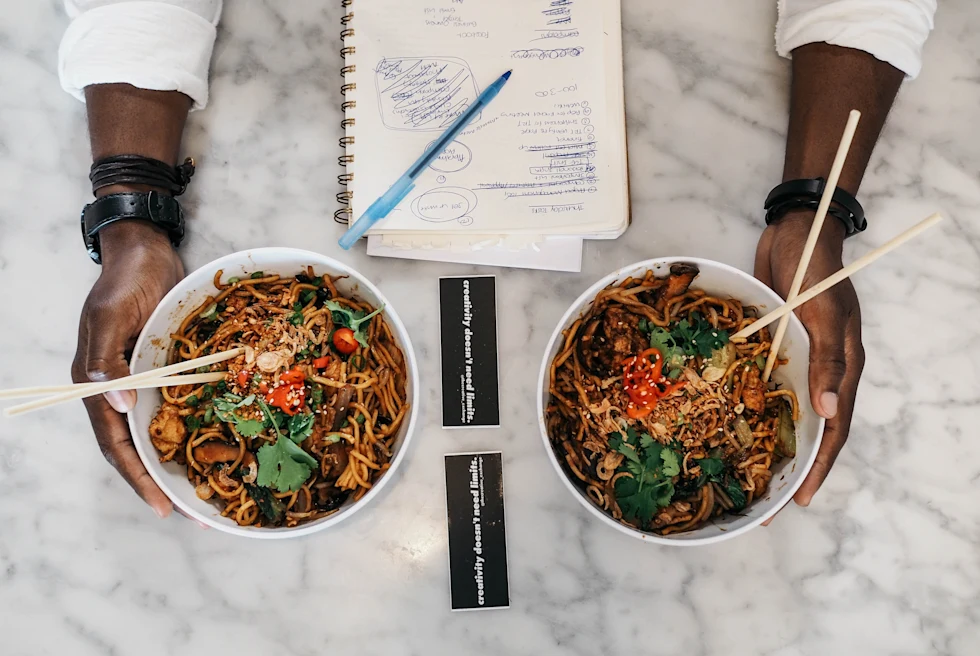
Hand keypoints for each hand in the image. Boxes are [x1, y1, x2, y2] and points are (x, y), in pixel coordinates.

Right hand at [71, 219, 183, 517]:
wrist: (145, 248)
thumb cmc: (127, 278)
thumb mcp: (112, 315)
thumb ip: (108, 360)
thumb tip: (116, 404)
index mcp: (93, 382)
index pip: (115, 443)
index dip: (138, 477)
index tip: (163, 506)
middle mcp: (114, 388)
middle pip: (133, 448)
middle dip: (158, 482)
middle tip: (191, 513)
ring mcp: (138, 379)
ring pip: (152, 433)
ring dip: (173, 462)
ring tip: (201, 492)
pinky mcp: (160, 369)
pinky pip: (171, 408)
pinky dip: (186, 430)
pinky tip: (209, 446)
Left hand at [754, 210, 864, 505]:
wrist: (796, 230)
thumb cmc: (815, 266)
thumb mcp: (826, 312)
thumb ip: (830, 360)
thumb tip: (827, 413)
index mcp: (842, 367)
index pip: (833, 430)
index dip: (818, 467)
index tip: (798, 499)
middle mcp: (820, 369)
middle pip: (808, 429)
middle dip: (789, 466)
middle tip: (763, 501)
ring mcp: (796, 358)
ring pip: (784, 410)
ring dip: (767, 440)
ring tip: (741, 473)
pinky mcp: (773, 345)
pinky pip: (762, 383)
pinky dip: (748, 404)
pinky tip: (725, 422)